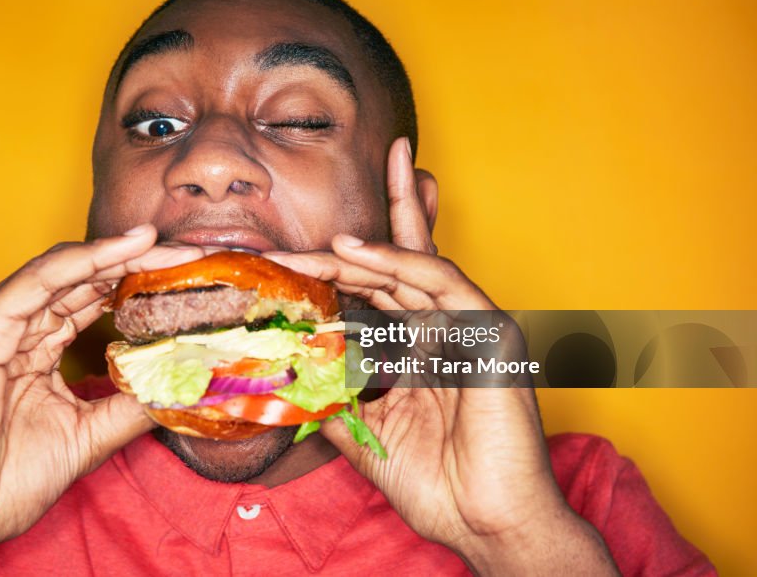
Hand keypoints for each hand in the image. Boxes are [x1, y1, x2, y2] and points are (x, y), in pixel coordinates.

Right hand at [0, 226, 209, 574]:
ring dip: (115, 254)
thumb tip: (183, 386)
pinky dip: (79, 263)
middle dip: (137, 263)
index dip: (138, 283)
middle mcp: (13, 326)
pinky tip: (120, 253)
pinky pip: (35, 284)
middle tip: (188, 254)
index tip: (188, 277)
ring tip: (161, 244)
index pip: (91, 299)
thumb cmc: (4, 481)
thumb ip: (131, 405)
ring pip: (62, 271)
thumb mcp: (89, 434)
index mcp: (33, 346)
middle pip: (82, 279)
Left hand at [267, 139, 615, 574]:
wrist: (487, 526)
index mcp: (420, 350)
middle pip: (390, 270)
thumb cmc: (439, 487)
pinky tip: (352, 250)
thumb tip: (287, 382)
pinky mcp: (491, 331)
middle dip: (338, 251)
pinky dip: (397, 260)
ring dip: (360, 247)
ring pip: (411, 265)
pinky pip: (440, 281)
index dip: (330, 276)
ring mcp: (468, 327)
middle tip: (281, 245)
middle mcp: (444, 331)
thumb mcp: (367, 436)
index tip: (278, 271)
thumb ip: (335, 402)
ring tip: (310, 241)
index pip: (374, 295)